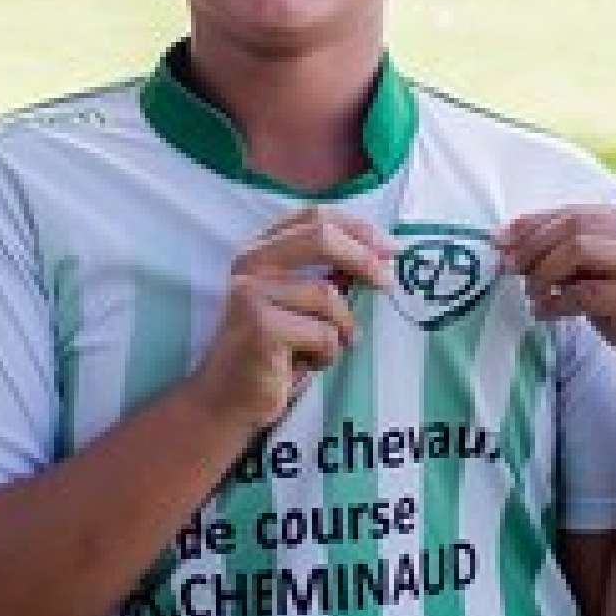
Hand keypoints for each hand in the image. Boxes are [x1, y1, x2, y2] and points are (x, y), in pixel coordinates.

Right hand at [188, 205, 395, 432]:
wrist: (226, 399)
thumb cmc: (271, 352)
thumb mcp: (300, 306)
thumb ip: (326, 276)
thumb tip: (377, 255)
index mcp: (260, 250)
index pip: (313, 216)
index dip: (356, 228)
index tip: (389, 248)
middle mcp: (250, 264)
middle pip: (321, 238)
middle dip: (364, 259)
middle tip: (389, 283)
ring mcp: (252, 293)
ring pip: (329, 297)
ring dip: (340, 330)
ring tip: (323, 350)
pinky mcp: (262, 326)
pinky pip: (323, 333)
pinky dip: (327, 354)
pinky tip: (305, 365)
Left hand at [495, 205, 615, 412]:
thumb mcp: (607, 282)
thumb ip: (574, 261)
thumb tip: (517, 246)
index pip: (577, 211)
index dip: (533, 223)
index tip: (500, 239)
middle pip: (574, 225)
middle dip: (531, 245)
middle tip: (507, 267)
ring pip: (579, 248)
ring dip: (543, 271)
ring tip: (531, 295)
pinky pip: (586, 291)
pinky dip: (556, 302)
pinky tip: (543, 313)